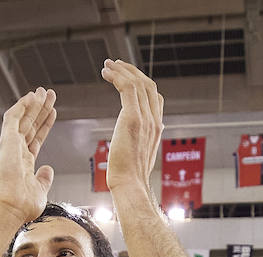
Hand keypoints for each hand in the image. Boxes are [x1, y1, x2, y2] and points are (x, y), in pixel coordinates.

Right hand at [0, 88, 56, 221]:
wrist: (9, 208)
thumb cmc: (22, 205)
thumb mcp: (40, 190)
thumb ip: (44, 179)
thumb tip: (48, 170)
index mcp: (23, 163)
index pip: (36, 138)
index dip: (45, 124)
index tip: (53, 113)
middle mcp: (16, 152)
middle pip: (31, 125)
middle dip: (40, 109)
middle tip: (49, 94)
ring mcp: (11, 146)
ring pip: (23, 118)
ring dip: (33, 104)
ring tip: (44, 91)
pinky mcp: (7, 141)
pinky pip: (13, 118)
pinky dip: (22, 106)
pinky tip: (31, 96)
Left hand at [101, 59, 162, 194]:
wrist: (130, 186)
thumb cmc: (129, 178)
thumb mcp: (137, 157)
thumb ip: (137, 144)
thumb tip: (130, 144)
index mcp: (157, 128)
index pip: (154, 97)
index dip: (141, 83)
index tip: (126, 78)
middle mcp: (154, 121)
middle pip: (148, 85)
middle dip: (132, 71)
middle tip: (115, 64)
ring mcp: (146, 119)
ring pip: (138, 82)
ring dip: (122, 70)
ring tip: (108, 65)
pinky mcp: (133, 118)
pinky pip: (127, 87)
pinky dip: (117, 76)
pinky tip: (106, 72)